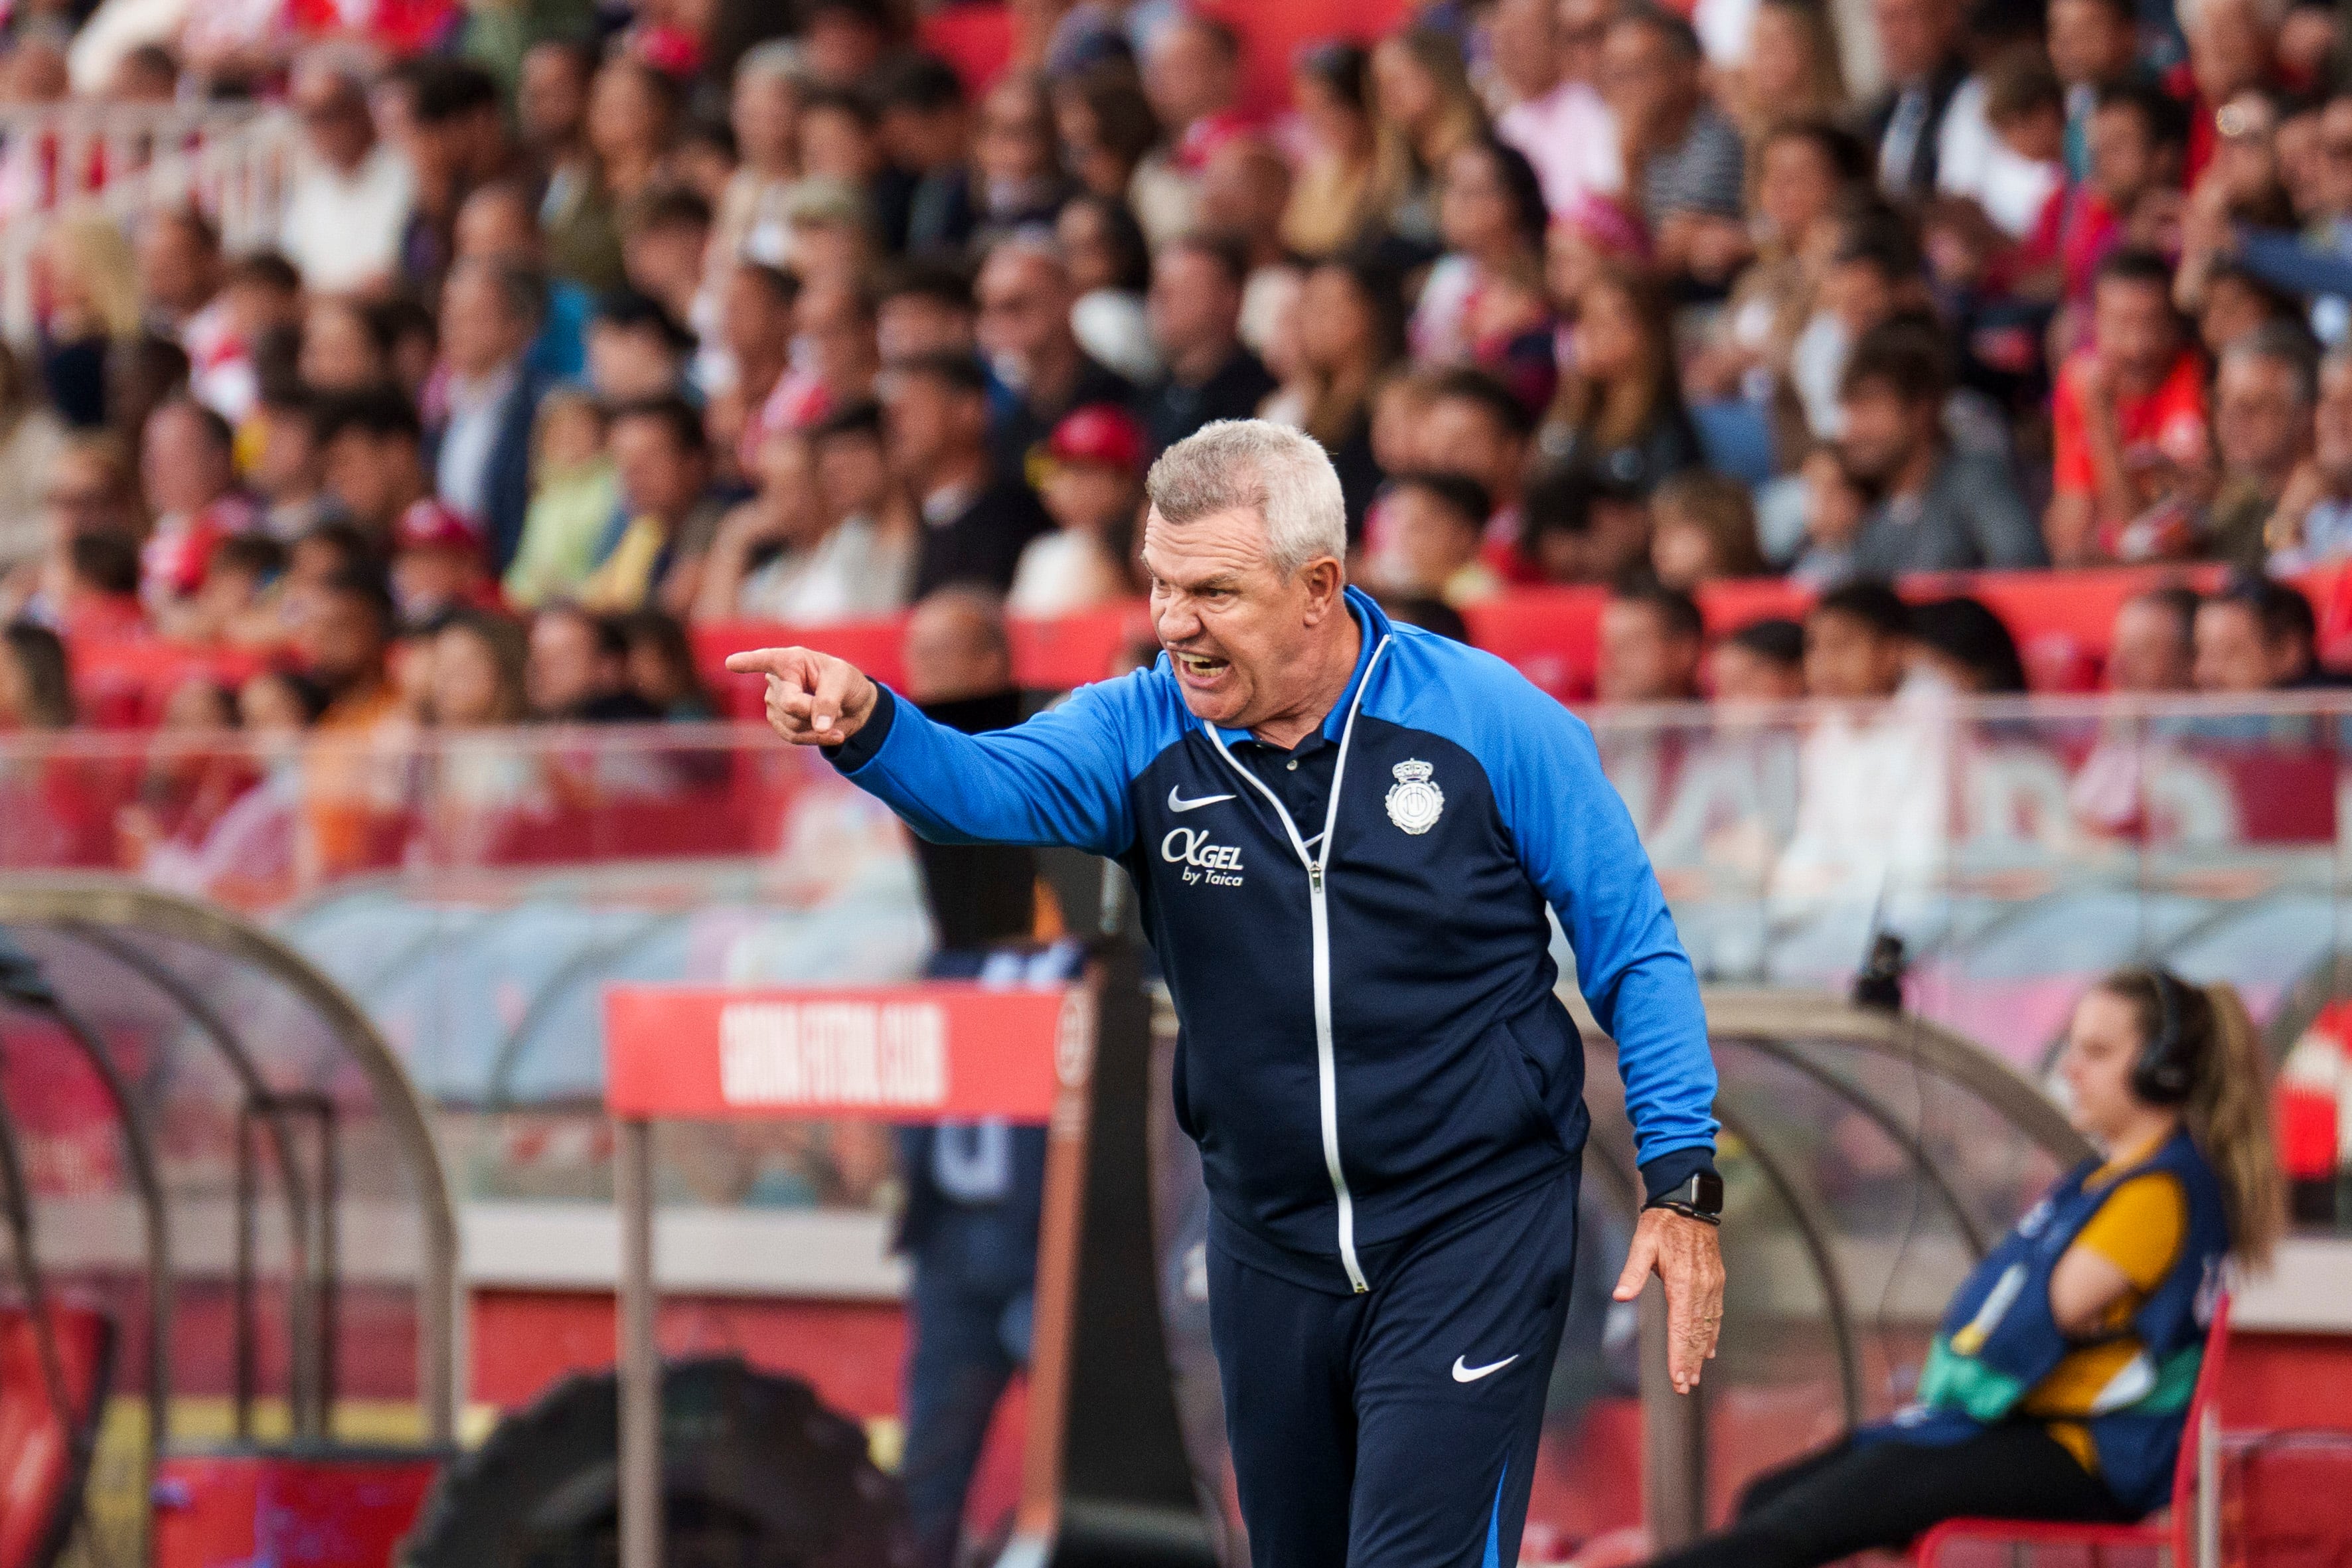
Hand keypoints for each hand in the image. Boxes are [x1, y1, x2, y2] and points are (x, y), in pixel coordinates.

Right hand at [723, 646, 879, 747]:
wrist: (852, 705)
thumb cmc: (845, 682)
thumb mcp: (843, 682)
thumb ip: (829, 700)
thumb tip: (819, 727)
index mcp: (790, 661)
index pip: (766, 660)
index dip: (748, 663)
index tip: (731, 663)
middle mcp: (777, 680)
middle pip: (789, 704)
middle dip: (815, 710)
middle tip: (837, 706)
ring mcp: (775, 703)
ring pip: (791, 724)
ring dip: (818, 727)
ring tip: (834, 718)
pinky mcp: (780, 723)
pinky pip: (794, 738)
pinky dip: (817, 738)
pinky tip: (834, 734)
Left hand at [1612, 1206, 1724, 1394]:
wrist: (1690, 1203)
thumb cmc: (1662, 1224)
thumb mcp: (1643, 1243)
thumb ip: (1632, 1271)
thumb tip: (1619, 1296)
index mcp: (1682, 1283)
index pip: (1681, 1328)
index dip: (1680, 1356)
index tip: (1678, 1378)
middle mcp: (1701, 1289)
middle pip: (1696, 1333)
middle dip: (1690, 1362)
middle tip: (1684, 1387)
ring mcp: (1712, 1286)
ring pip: (1707, 1327)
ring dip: (1701, 1352)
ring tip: (1695, 1375)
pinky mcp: (1716, 1281)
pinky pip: (1715, 1314)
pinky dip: (1712, 1334)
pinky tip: (1709, 1348)